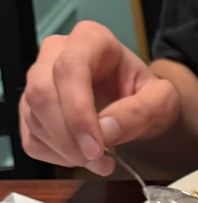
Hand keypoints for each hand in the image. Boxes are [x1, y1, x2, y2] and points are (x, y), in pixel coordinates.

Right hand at [20, 21, 179, 174]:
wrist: (138, 104)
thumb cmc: (147, 96)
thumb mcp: (162, 101)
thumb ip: (141, 112)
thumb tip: (106, 131)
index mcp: (90, 39)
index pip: (69, 70)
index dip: (78, 113)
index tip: (97, 148)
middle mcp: (56, 52)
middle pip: (42, 94)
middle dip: (69, 138)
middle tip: (100, 162)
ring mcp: (38, 79)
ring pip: (34, 117)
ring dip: (66, 150)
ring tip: (99, 161)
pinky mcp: (30, 108)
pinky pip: (32, 137)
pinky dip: (56, 156)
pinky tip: (82, 157)